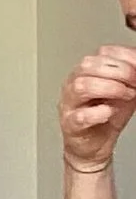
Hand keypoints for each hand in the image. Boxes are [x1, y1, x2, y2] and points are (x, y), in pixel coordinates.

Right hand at [61, 51, 135, 173]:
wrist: (94, 145)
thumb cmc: (106, 116)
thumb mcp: (125, 91)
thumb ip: (133, 78)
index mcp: (87, 71)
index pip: (102, 53)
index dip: (125, 58)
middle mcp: (74, 83)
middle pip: (88, 66)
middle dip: (119, 71)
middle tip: (135, 81)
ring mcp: (70, 104)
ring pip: (81, 86)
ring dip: (110, 89)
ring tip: (126, 95)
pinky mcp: (70, 124)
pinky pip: (80, 116)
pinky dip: (98, 113)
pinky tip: (108, 112)